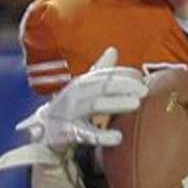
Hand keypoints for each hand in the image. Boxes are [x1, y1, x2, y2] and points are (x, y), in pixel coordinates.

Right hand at [0, 47, 147, 170]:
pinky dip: (101, 136)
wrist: (44, 132)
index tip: (140, 75)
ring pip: (94, 105)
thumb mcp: (83, 88)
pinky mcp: (67, 132)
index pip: (102, 74)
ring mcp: (70, 113)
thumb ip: (99, 71)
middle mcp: (74, 94)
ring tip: (136, 104)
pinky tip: (118, 137)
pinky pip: (85, 134)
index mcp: (81, 83)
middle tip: (144, 89)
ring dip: (116, 103)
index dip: (121, 73)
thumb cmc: (70, 108)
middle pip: (100, 86)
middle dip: (122, 85)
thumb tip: (113, 49)